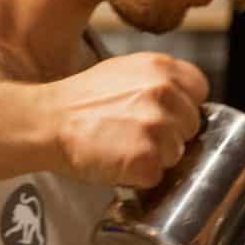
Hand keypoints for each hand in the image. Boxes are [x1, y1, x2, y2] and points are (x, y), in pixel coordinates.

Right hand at [41, 54, 208, 187]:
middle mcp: (164, 93)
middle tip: (132, 132)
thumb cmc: (78, 101)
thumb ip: (157, 81)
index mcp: (161, 67)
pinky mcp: (147, 159)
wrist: (46, 121)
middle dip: (169, 134)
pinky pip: (157, 177)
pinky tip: (117, 162)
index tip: (160, 114)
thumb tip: (182, 102)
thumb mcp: (122, 72)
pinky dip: (139, 177)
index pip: (199, 90)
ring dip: (154, 157)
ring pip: (177, 153)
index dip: (181, 106)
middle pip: (191, 126)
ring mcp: (158, 127)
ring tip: (121, 147)